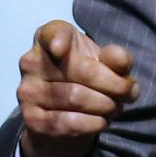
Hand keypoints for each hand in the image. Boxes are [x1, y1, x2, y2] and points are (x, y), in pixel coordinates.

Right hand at [16, 20, 137, 156]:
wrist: (59, 117)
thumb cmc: (84, 79)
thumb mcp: (102, 64)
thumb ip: (115, 59)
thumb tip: (120, 60)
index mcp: (47, 39)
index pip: (53, 33)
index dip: (57, 40)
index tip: (61, 49)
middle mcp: (31, 62)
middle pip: (81, 70)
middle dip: (114, 84)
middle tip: (127, 93)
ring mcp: (28, 91)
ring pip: (75, 97)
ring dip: (105, 105)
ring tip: (114, 107)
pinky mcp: (32, 118)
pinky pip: (67, 122)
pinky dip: (93, 123)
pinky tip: (100, 121)